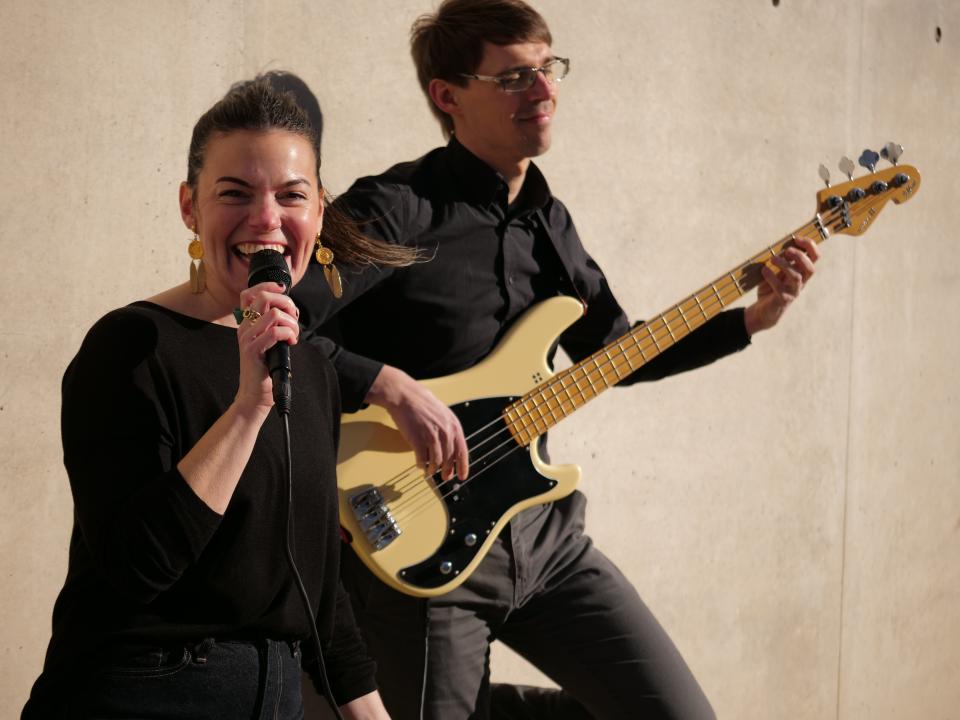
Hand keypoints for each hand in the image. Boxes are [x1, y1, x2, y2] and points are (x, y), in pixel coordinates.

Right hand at [235, 282, 300, 410]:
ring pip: (273, 314)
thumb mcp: (269, 341)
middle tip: (294, 318)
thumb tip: (291, 309)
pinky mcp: (253, 350)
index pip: (250, 292)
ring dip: (291, 323)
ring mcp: (247, 338)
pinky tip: (291, 343)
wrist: (255, 394)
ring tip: (293, 335)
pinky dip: (289, 334)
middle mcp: (244, 327)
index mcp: (247, 322)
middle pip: (264, 297)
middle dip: (286, 303)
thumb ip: (274, 324)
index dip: (268, 286)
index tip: (284, 291)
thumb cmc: (266, 368)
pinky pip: (275, 332)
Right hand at [365, 365, 468, 480]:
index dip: (463, 466)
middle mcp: (445, 431)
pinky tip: (419, 464)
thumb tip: (450, 448)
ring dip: (433, 469)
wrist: (404, 395)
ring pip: (436, 461)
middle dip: (447, 470)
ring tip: (429, 471)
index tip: (462, 476)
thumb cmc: (421, 402)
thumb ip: (448, 430)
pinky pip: (422, 459)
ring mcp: (432, 436)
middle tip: (444, 477)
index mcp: (453, 425)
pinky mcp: (418, 439)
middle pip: (449, 459)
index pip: (462, 451)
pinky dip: (421, 464)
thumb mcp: (442, 413)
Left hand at [744, 235, 819, 334]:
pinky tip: (764, 270)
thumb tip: (781, 245)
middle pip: (810, 268)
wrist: (763, 312)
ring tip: (772, 259)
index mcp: (802, 273)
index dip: (810, 246)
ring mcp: (793, 292)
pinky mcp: (782, 300)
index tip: (796, 238)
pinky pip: (779, 287)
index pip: (815, 257)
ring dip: (785, 265)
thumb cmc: (770, 289)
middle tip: (786, 250)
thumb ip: (781, 261)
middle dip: (800, 256)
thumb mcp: (777, 272)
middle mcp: (801, 282)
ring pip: (796, 277)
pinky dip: (771, 276)